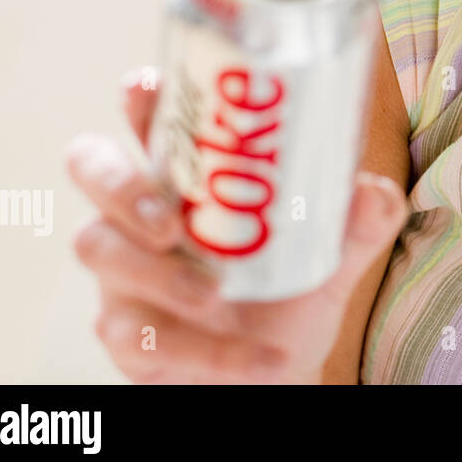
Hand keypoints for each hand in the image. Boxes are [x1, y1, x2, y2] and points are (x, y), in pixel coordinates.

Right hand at [65, 66, 408, 383]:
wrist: (277, 372)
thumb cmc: (288, 291)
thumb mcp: (331, 255)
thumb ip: (357, 224)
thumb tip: (370, 194)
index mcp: (189, 173)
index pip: (149, 116)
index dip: (140, 96)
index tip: (148, 89)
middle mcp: (142, 210)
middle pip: (91, 165)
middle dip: (120, 184)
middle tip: (170, 219)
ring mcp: (124, 270)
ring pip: (100, 249)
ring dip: (156, 273)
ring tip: (211, 292)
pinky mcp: (125, 333)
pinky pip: (140, 336)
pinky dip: (205, 350)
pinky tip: (257, 360)